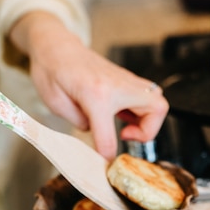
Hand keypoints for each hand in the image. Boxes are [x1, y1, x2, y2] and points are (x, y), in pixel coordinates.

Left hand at [9, 11, 168, 160]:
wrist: (56, 45)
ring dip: (148, 121)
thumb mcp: (55, 103)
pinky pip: (148, 97)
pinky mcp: (127, 79)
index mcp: (95, 94)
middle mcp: (116, 85)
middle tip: (125, 136)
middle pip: (156, 108)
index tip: (106, 164)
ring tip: (126, 126)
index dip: (107, 155)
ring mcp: (125, 80)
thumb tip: (98, 134)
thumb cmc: (52, 70)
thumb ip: (79, 122)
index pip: (108, 136)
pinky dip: (142, 112)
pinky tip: (122, 115)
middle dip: (148, 131)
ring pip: (158, 102)